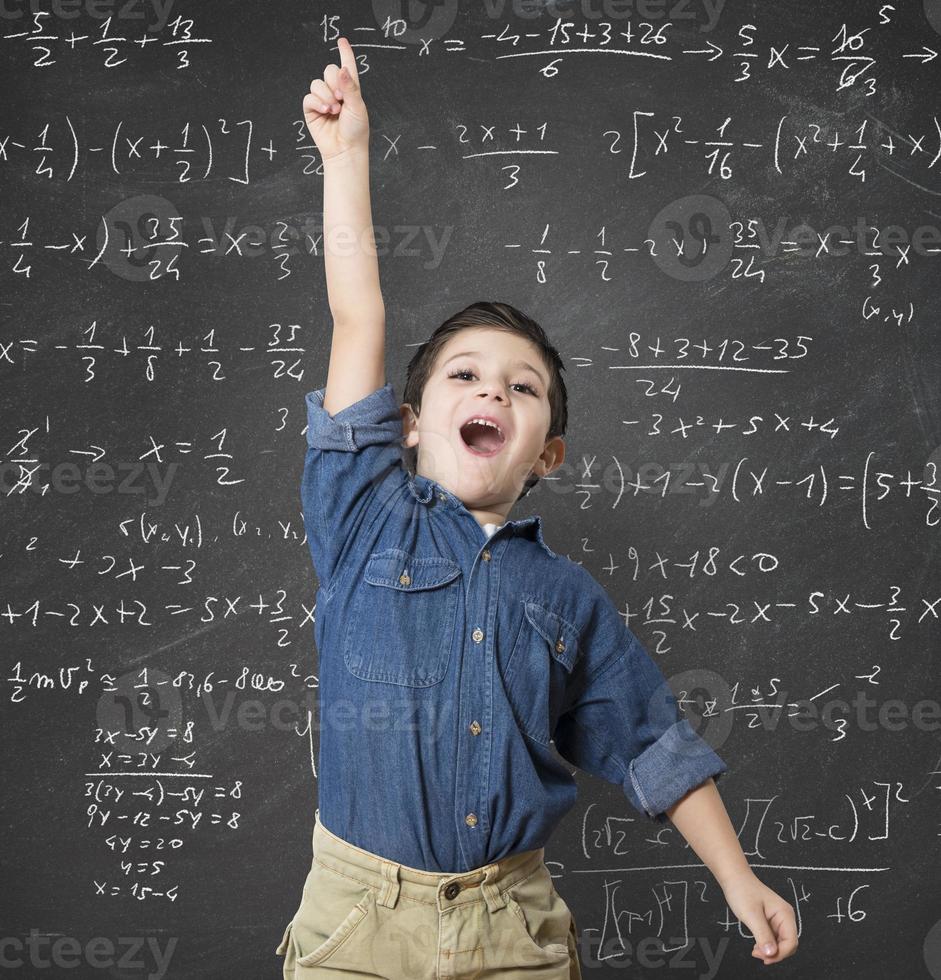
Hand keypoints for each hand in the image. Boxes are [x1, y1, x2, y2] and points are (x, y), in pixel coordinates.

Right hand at [302, 36, 368, 161]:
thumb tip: (342, 69)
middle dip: (334, 82)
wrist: (345, 149)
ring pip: (317, 83)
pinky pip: (309, 96)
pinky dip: (317, 102)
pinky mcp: (311, 109)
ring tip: (335, 110)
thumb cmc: (356, 130)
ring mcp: (322, 100)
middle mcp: (335, 91)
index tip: (342, 41)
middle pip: (328, 70)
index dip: (344, 53)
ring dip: (326, 95)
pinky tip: (325, 111)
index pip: (346, 67)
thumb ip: (350, 87)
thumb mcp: (358, 106)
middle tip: (341, 98)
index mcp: (350, 89)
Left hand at [720, 869, 797, 964]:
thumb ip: (763, 935)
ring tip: (755, 950)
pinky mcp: (770, 921)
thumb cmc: (742, 891)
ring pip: (780, 944)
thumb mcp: (751, 915)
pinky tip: (756, 946)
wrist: (733, 877)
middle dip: (775, 954)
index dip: (780, 954)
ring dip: (770, 951)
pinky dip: (766, 945)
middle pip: (788, 945)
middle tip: (756, 954)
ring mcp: (778, 920)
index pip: (791, 942)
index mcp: (785, 914)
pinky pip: (773, 939)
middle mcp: (785, 917)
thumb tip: (771, 954)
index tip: (764, 958)